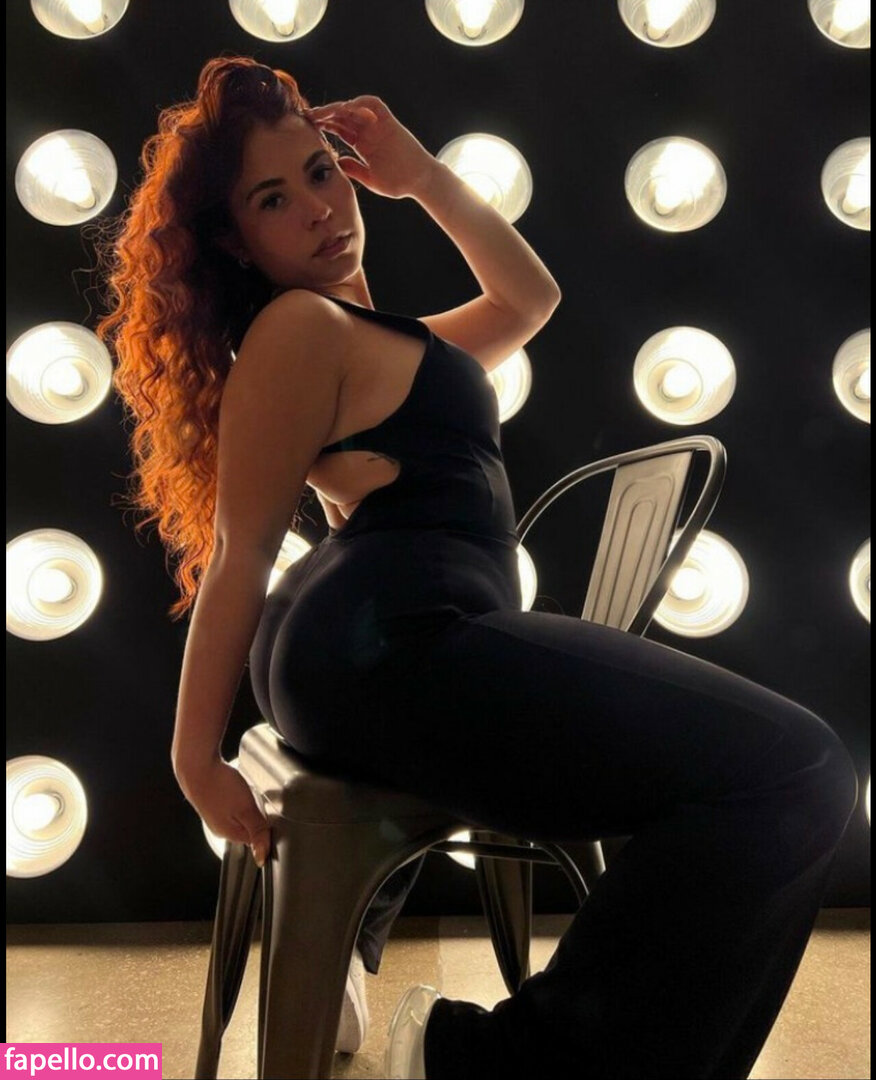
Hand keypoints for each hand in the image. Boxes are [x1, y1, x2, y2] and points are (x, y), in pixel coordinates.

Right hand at [174, 756, 271, 867]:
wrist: (195, 765)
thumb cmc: (218, 785)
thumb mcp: (246, 809)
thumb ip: (257, 832)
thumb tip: (262, 857)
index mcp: (228, 833)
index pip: (254, 840)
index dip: (266, 828)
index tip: (269, 814)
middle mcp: (219, 827)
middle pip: (247, 828)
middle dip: (257, 816)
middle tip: (258, 799)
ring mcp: (214, 814)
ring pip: (238, 815)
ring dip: (247, 806)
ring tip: (248, 792)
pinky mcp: (211, 801)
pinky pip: (230, 804)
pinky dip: (237, 797)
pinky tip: (237, 788)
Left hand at [304, 95, 436, 199]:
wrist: (420, 181)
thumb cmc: (398, 183)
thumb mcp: (370, 178)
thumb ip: (354, 169)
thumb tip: (335, 162)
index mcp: (362, 144)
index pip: (339, 128)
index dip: (324, 125)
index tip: (309, 127)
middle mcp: (368, 132)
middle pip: (343, 116)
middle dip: (326, 114)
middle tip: (310, 116)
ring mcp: (379, 126)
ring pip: (355, 108)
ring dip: (339, 107)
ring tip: (324, 112)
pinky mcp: (390, 122)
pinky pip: (375, 105)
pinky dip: (362, 103)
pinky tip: (349, 108)